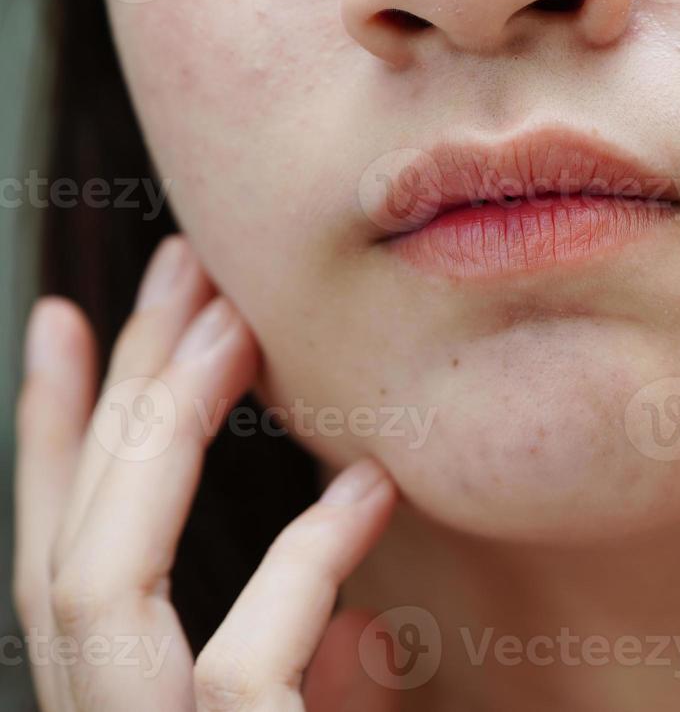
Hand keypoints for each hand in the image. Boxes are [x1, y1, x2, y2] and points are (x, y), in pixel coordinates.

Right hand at [15, 237, 398, 710]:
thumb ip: (328, 696)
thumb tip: (364, 628)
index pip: (61, 570)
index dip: (53, 445)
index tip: (65, 324)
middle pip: (69, 550)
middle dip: (118, 395)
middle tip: (177, 266)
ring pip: (96, 585)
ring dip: (162, 438)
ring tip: (236, 324)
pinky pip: (237, 667)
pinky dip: (303, 566)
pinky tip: (371, 487)